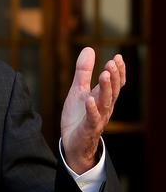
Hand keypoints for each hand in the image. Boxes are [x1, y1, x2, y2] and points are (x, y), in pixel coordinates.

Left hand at [61, 47, 125, 173]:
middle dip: (113, 77)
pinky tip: (89, 99)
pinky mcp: (88, 129)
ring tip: (104, 74)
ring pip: (105, 103)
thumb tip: (89, 48)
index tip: (117, 57)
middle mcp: (104, 108)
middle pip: (112, 91)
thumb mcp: (78, 90)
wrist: (72, 142)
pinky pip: (92, 119)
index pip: (115, 84)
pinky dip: (92, 109)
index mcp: (103, 98)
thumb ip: (83, 72)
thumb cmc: (78, 115)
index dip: (118, 72)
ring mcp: (97, 119)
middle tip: (112, 63)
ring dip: (105, 89)